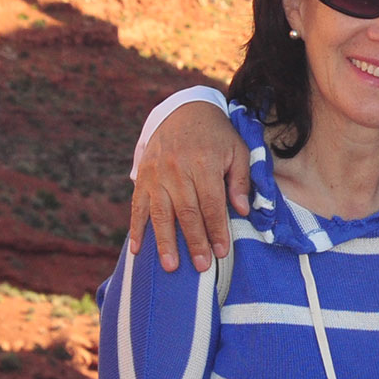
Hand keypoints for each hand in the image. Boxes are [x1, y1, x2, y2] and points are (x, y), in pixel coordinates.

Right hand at [128, 100, 250, 269]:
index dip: (216, 229)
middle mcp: (177, 169)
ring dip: (165, 242)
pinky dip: (136, 229)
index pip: (211, 203)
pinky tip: (138, 250)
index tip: (221, 252)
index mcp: (204, 163)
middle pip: (186, 212)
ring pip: (160, 213)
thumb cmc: (217, 136)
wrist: (183, 111)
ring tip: (171, 267)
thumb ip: (241, 180)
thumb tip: (242, 211)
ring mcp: (156, 174)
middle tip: (201, 267)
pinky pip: (137, 206)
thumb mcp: (237, 151)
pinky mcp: (142, 177)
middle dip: (194, 242)